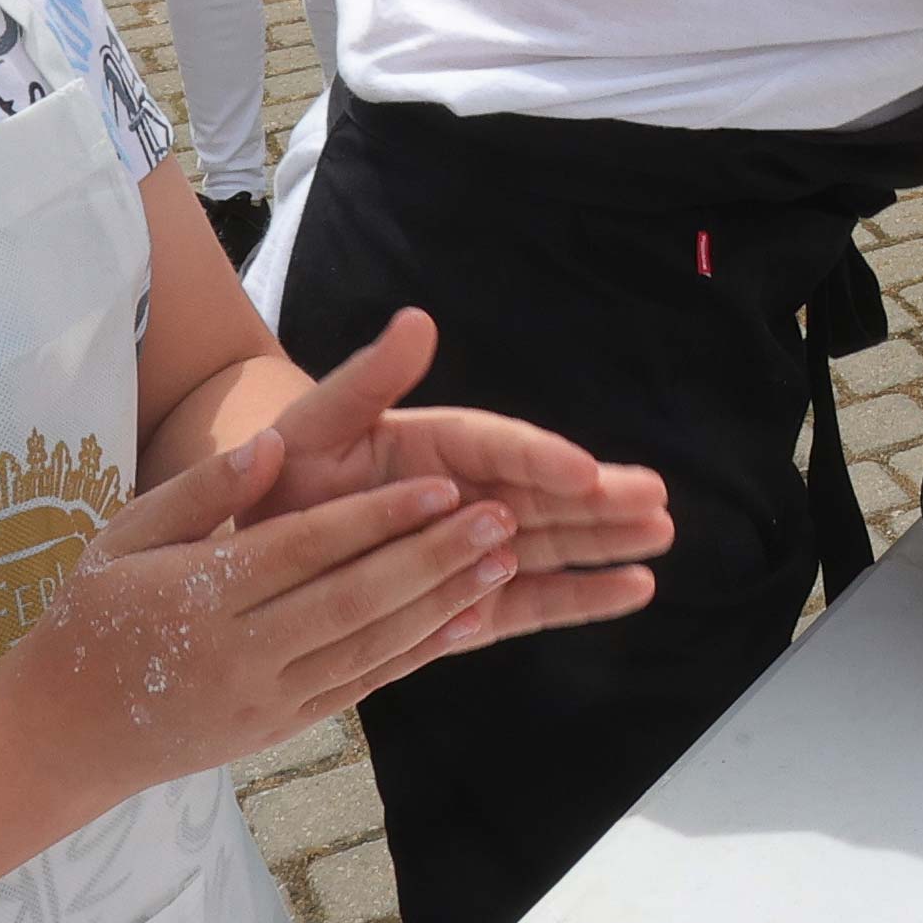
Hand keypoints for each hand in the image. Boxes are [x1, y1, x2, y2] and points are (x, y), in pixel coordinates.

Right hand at [0, 423, 553, 804]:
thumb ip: (200, 491)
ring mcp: (262, 699)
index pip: (303, 549)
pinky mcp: (280, 729)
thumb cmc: (95, 615)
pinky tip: (468, 620)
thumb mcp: (123, 536)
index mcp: (195, 595)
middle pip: (351, 600)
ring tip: (504, 560)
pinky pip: (360, 686)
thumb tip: (272, 443)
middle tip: (500, 516)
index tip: (442, 483)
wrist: (64, 733)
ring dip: (442, 604)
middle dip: (432, 558)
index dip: (377, 517)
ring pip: (367, 647)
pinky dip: (417, 654)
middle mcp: (236, 653)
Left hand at [249, 309, 673, 630]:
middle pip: (542, 494)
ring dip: (605, 540)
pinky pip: (529, 601)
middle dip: (599, 500)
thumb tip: (417, 322)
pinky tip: (634, 589)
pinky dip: (579, 598)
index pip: (496, 447)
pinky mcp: (471, 601)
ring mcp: (472, 548)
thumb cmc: (285, 473)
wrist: (261, 536)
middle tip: (655, 498)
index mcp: (435, 445)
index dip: (539, 458)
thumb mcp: (314, 422)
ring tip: (660, 535)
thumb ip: (366, 381)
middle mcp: (466, 493)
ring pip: (551, 543)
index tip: (582, 471)